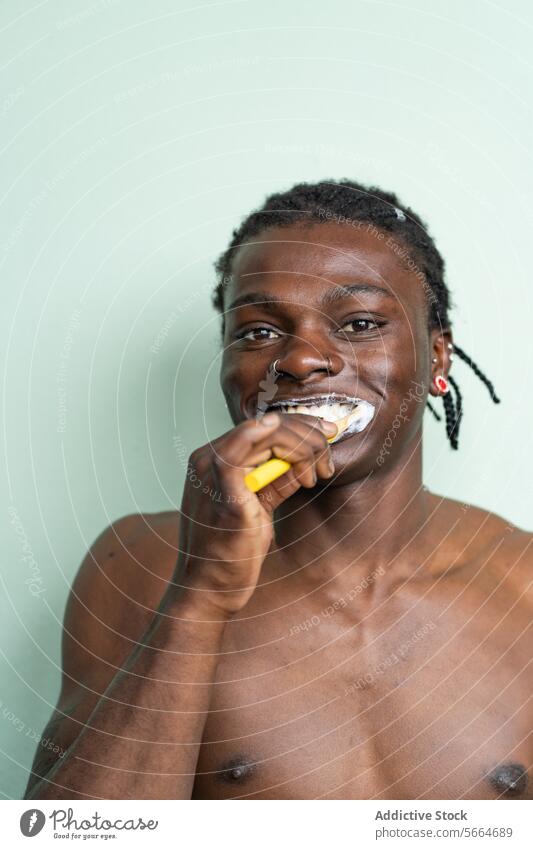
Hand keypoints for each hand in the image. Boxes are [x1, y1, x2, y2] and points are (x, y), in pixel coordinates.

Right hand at [175, 412, 336, 615]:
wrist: (210, 590)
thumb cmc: (232, 552)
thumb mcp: (261, 506)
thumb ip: (278, 479)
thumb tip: (307, 460)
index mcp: (212, 460)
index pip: (260, 428)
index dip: (298, 425)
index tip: (329, 433)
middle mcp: (206, 459)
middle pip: (266, 427)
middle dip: (308, 434)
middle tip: (330, 453)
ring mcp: (211, 473)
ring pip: (265, 434)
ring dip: (303, 446)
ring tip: (320, 471)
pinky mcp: (222, 490)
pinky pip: (240, 450)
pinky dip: (268, 438)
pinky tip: (300, 450)